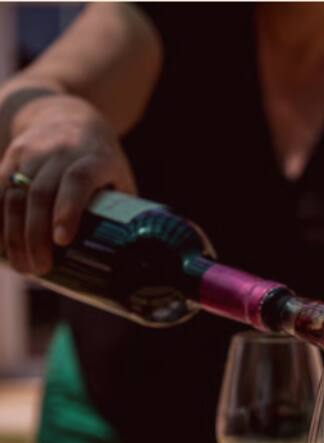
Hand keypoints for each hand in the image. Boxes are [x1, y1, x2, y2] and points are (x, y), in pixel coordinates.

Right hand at [0, 94, 135, 274]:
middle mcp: (61, 150)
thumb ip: (122, 212)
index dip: (69, 209)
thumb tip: (134, 261)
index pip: (78, 180)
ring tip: (22, 267)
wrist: (68, 115)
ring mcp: (32, 151)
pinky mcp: (11, 155)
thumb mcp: (118, 179)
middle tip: (40, 269)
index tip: (62, 240)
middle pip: (41, 192)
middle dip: (36, 234)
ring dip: (13, 233)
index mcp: (95, 157)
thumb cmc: (101, 162)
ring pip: (15, 192)